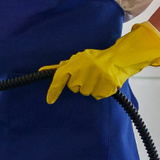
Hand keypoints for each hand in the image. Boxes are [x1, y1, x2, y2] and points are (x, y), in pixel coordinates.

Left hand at [42, 21, 159, 103]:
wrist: (118, 59)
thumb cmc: (96, 59)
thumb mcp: (78, 59)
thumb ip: (61, 67)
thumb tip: (41, 70)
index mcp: (75, 64)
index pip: (59, 78)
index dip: (53, 91)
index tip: (50, 100)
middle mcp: (83, 72)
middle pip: (74, 88)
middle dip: (78, 83)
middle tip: (88, 74)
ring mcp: (94, 81)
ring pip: (85, 93)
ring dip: (90, 87)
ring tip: (97, 76)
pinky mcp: (104, 89)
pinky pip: (96, 96)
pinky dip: (99, 91)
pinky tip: (103, 82)